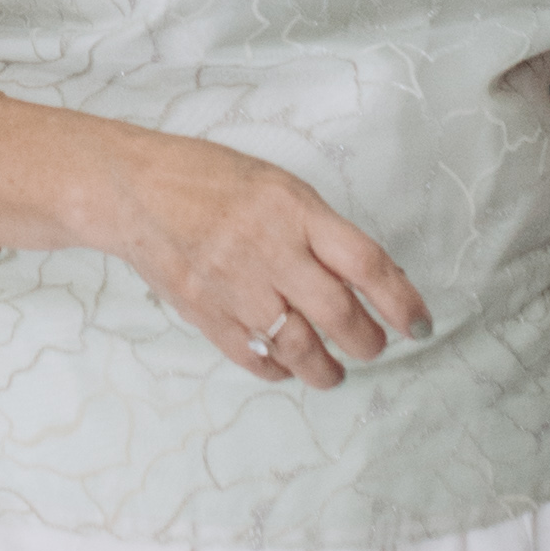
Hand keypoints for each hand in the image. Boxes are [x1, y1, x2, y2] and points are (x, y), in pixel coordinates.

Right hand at [99, 129, 431, 387]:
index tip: (419, 324)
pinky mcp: (204, 313)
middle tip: (374, 349)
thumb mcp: (275, 185)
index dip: (401, 301)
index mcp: (294, 209)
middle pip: (338, 314)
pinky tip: (286, 368)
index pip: (366, 264)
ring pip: (299, 347)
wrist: (130, 188)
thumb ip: (319, 229)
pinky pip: (254, 357)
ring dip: (326, 369)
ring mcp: (234, 286)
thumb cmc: (208, 178)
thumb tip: (371, 277)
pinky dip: (277, 369)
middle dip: (368, 343)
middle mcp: (269, 250)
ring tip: (335, 372)